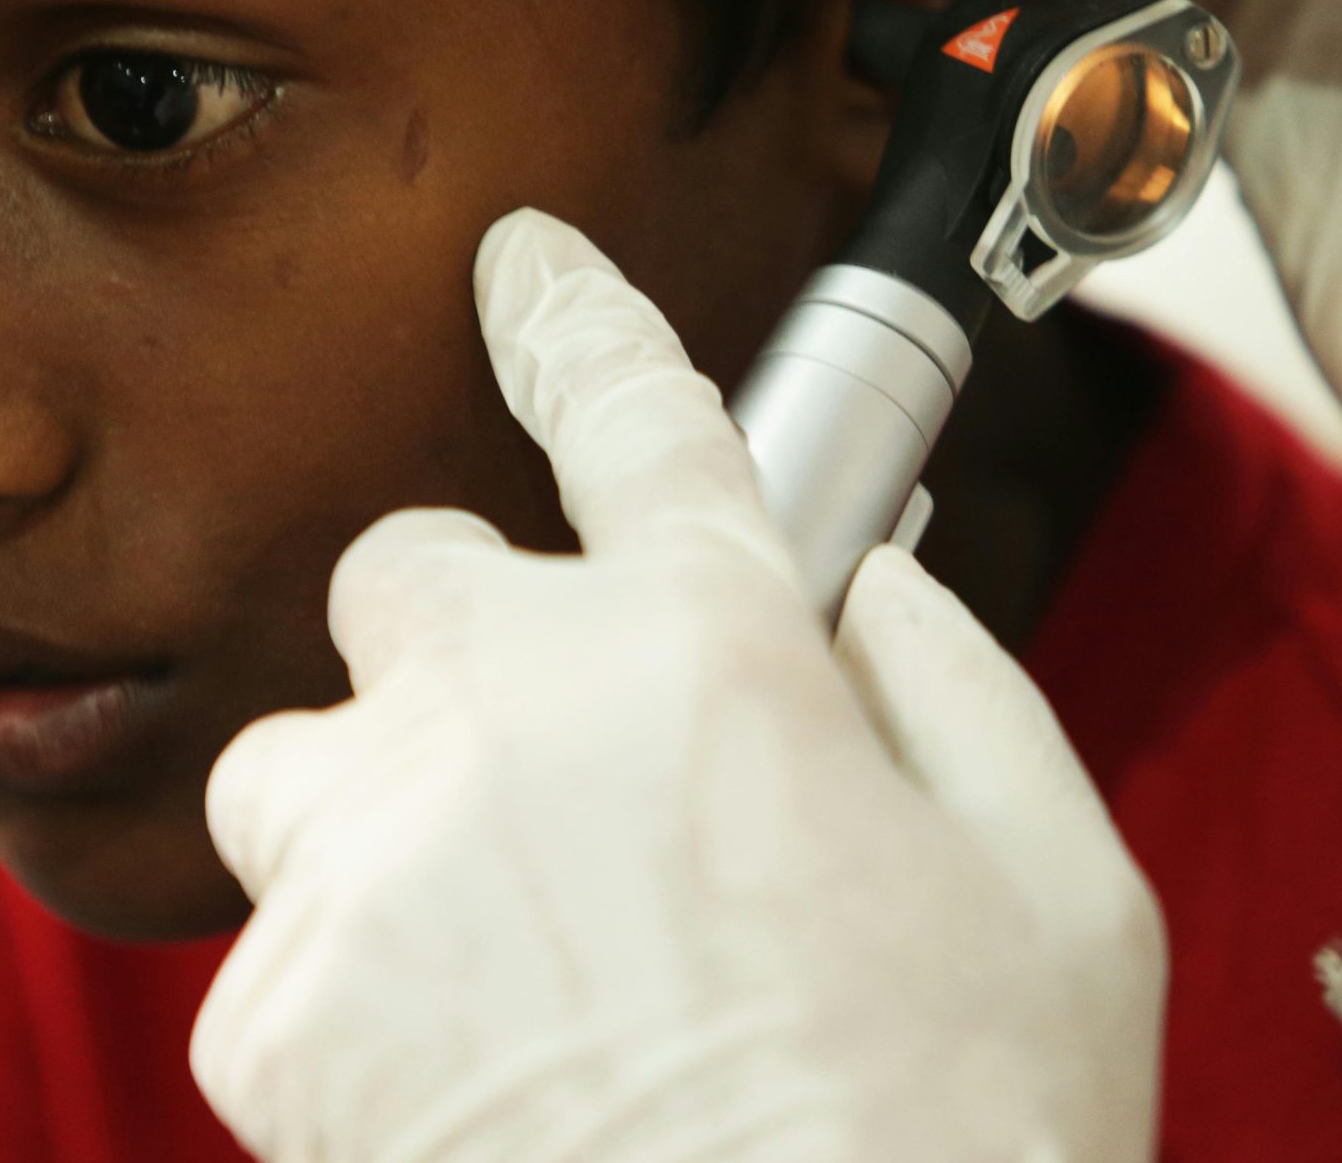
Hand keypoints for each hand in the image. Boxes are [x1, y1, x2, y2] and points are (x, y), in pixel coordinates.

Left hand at [190, 209, 1167, 1162]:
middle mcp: (517, 718)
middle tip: (566, 756)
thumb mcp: (1061, 886)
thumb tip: (875, 588)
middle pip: (410, 570)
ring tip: (502, 930)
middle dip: (481, 636)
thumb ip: (958, 690)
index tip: (523, 265)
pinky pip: (279, 941)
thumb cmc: (963, 1138)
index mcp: (719, 657)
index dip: (575, 318)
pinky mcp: (280, 1022)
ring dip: (388, 804)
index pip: (633, 414)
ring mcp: (378, 865)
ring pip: (305, 751)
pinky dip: (360, 982)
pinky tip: (481, 1071)